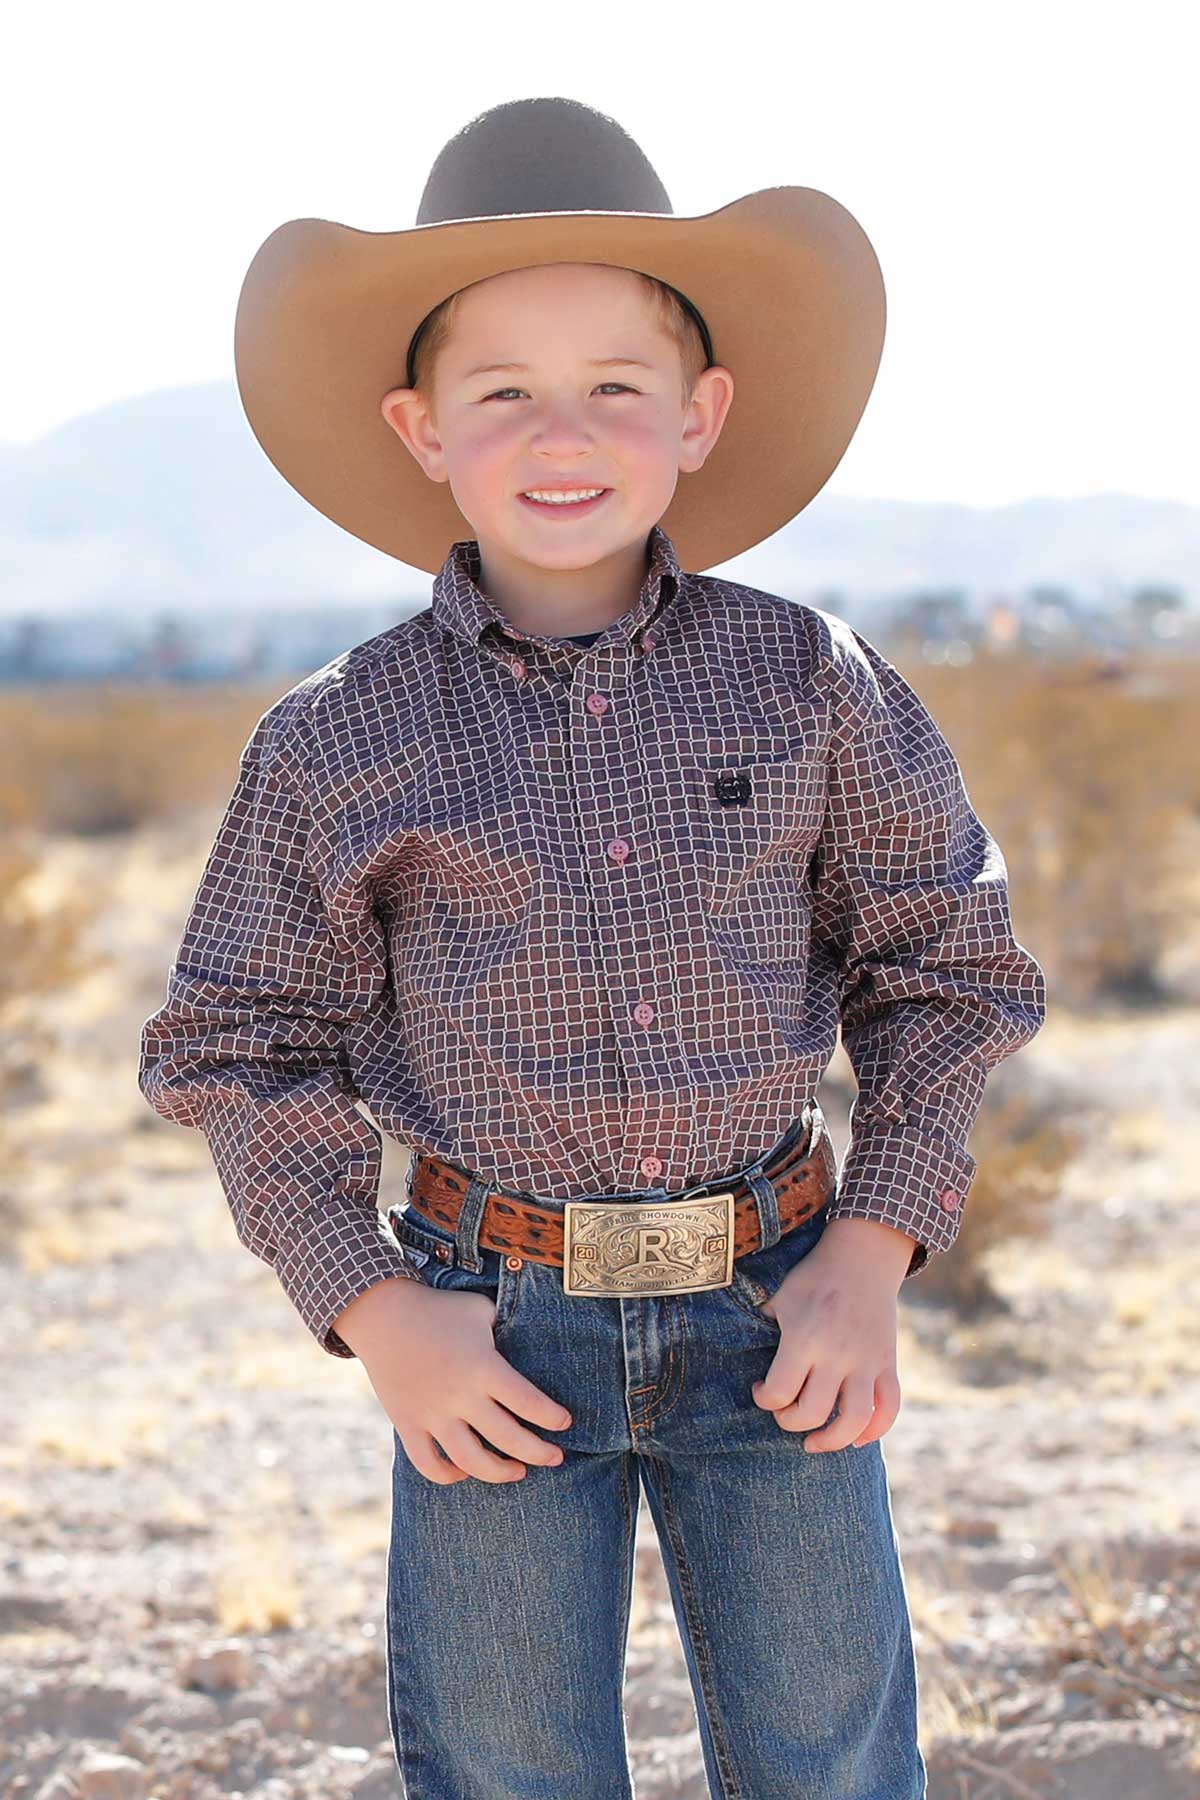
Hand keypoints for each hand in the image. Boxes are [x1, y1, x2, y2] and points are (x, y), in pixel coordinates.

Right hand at [335, 1278, 572, 1484]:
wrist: (383, 1314)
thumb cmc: (440, 1309)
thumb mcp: (481, 1310)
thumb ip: (509, 1329)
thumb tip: (536, 1340)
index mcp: (484, 1367)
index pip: (529, 1403)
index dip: (552, 1418)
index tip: (565, 1423)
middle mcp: (460, 1396)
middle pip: (508, 1439)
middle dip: (539, 1453)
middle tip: (556, 1457)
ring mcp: (432, 1414)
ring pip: (471, 1461)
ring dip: (500, 1472)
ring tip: (519, 1470)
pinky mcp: (408, 1424)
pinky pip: (429, 1464)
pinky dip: (449, 1475)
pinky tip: (465, 1470)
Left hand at [750, 1234, 903, 1451]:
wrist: (863, 1256)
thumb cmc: (814, 1277)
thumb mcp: (780, 1297)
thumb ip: (763, 1327)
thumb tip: (742, 1350)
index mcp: (805, 1338)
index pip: (780, 1392)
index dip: (764, 1399)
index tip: (760, 1389)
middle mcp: (837, 1354)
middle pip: (813, 1413)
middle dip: (790, 1422)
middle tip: (784, 1412)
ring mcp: (867, 1361)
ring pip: (855, 1420)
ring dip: (832, 1440)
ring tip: (814, 1443)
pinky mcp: (888, 1362)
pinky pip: (889, 1408)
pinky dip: (875, 1430)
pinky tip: (856, 1437)